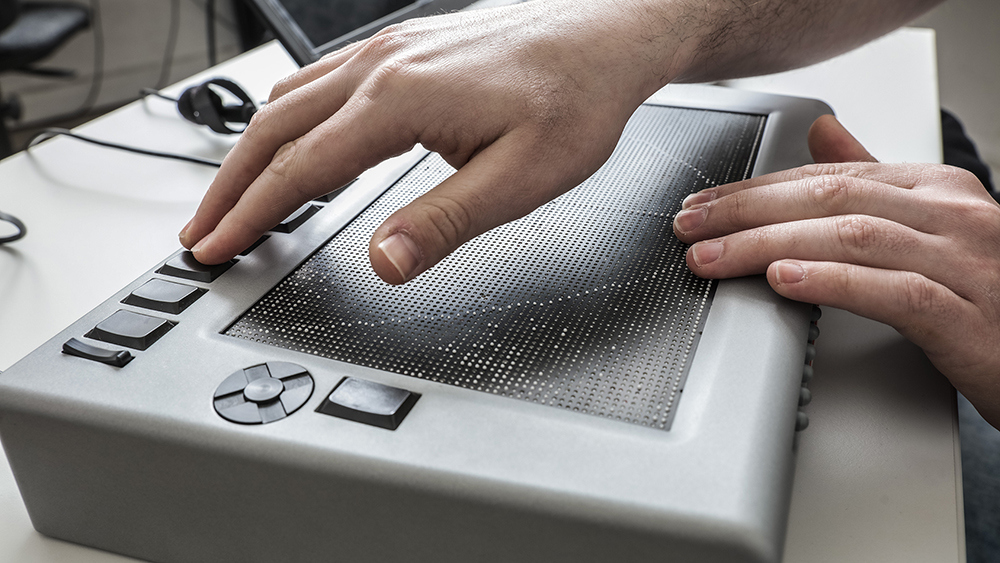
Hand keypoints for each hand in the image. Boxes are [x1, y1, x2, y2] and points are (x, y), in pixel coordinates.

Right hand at [178, 0, 675, 283]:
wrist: (609, 32)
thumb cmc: (576, 99)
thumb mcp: (521, 178)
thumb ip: (444, 222)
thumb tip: (382, 263)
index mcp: (401, 100)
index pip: (300, 169)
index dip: (251, 216)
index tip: (216, 248)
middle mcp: (383, 67)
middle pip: (273, 129)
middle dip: (228, 187)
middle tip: (200, 231)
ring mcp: (390, 50)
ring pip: (290, 100)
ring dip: (250, 150)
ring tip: (230, 195)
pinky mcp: (406, 47)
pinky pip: (322, 80)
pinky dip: (288, 118)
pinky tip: (289, 136)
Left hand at [674, 115, 999, 427]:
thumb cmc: (984, 293)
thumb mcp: (930, 223)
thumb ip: (874, 179)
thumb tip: (823, 131)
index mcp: (936, 189)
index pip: (829, 177)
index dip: (756, 191)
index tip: (704, 206)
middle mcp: (951, 215)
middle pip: (830, 200)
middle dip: (747, 213)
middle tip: (690, 229)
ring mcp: (964, 263)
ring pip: (850, 238)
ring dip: (767, 246)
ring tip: (713, 258)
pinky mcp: (968, 318)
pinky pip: (892, 293)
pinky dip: (832, 282)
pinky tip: (785, 280)